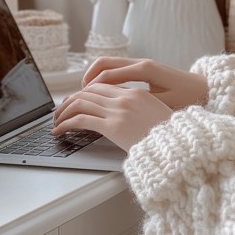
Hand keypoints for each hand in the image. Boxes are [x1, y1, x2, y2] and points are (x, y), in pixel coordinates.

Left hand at [52, 82, 172, 151]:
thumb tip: (123, 118)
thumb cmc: (170, 138)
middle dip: (70, 102)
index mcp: (136, 93)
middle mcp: (125, 98)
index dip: (84, 93)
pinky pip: (80, 120)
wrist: (178, 148)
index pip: (102, 86)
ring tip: (56, 122)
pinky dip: (65, 124)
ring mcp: (118, 111)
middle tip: (60, 112)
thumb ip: (138, 111)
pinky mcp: (112, 126)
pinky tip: (59, 130)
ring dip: (64, 112)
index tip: (76, 102)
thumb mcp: (156, 117)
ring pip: (80, 103)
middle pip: (87, 92)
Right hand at [82, 56, 208, 110]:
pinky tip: (101, 90)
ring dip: (95, 75)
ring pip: (109, 63)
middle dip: (88, 78)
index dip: (91, 88)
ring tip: (85, 92)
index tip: (79, 100)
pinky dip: (105, 76)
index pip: (109, 75)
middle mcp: (141, 62)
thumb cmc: (189, 98)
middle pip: (104, 63)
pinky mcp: (143, 68)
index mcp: (144, 70)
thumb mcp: (164, 104)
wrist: (206, 88)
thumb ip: (141, 103)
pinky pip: (117, 67)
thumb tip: (118, 107)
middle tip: (77, 94)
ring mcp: (141, 63)